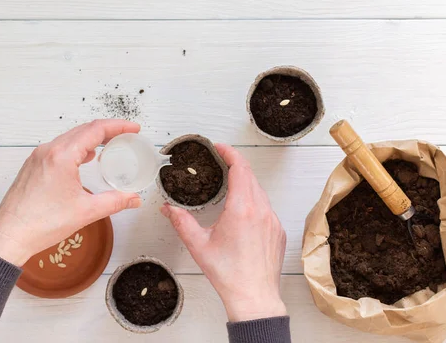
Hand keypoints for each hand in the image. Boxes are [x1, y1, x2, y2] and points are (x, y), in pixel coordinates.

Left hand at [0, 119, 142, 265]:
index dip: (118, 126)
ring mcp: (38, 157)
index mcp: (62, 156)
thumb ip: (114, 202)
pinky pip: (58, 148)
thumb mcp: (86, 212)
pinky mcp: (32, 166)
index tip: (133, 129)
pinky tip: (84, 158)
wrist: (10, 236)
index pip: (96, 130)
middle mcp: (48, 151)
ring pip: (69, 138)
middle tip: (125, 135)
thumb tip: (133, 199)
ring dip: (91, 138)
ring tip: (108, 145)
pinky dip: (76, 147)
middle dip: (107, 130)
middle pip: (83, 130)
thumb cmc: (42, 224)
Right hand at [160, 143, 286, 321]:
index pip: (240, 168)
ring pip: (260, 191)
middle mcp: (261, 210)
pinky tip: (242, 211)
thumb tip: (167, 208)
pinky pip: (266, 207)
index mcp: (242, 209)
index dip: (230, 153)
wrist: (254, 297)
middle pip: (251, 176)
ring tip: (229, 184)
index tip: (220, 148)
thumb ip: (181, 222)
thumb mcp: (198, 245)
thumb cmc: (228, 274)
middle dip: (236, 165)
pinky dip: (254, 200)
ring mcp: (272, 220)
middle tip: (221, 162)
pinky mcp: (278, 231)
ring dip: (245, 183)